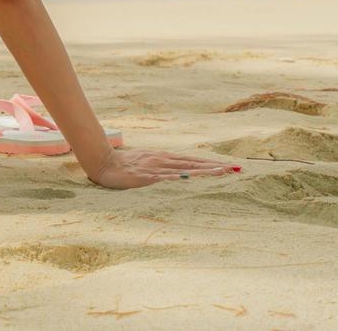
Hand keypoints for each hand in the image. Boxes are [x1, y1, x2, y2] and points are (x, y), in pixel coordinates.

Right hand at [85, 148, 241, 189]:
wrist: (102, 161)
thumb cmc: (125, 164)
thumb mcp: (147, 163)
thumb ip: (163, 167)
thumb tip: (180, 173)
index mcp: (164, 158)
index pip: (192, 161)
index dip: (211, 164)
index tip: (230, 167)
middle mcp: (163, 160)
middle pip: (193, 164)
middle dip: (215, 167)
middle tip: (235, 169)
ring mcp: (154, 168)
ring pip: (183, 169)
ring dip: (202, 171)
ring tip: (221, 172)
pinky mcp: (144, 176)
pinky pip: (163, 177)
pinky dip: (176, 177)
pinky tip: (188, 178)